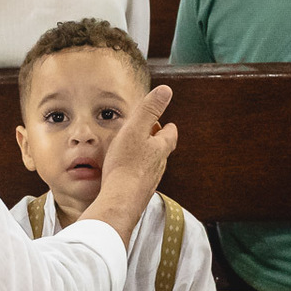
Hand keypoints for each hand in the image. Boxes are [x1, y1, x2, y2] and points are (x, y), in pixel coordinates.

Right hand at [79, 85, 177, 247]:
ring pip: (152, 166)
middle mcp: (159, 165)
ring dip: (146, 158)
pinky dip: (136, 173)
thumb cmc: (126, 164)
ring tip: (134, 153)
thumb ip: (149, 109)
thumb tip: (165, 90)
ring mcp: (149, 180)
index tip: (165, 123)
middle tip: (148, 135)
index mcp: (160, 148)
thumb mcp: (135, 129)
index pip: (170, 134)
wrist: (120, 200)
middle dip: (156, 142)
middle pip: (162, 151)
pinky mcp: (139, 193)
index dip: (167, 128)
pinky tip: (125, 174)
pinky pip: (140, 179)